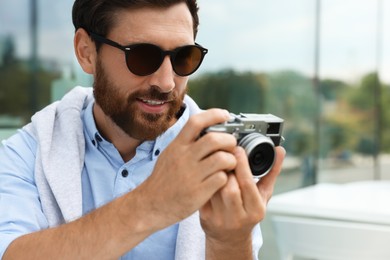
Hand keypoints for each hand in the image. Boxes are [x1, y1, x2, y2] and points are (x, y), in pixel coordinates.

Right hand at [136, 109, 238, 229]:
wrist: (150, 205)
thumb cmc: (163, 180)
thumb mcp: (169, 154)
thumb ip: (186, 142)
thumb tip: (206, 128)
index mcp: (177, 146)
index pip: (196, 122)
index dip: (214, 115)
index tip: (225, 116)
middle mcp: (183, 158)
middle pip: (214, 139)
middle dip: (229, 140)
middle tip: (231, 145)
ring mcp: (191, 176)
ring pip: (222, 159)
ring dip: (231, 160)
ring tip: (229, 164)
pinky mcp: (198, 193)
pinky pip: (221, 179)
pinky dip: (226, 177)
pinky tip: (222, 180)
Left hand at [200, 145, 285, 246]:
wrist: (230, 239)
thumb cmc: (248, 213)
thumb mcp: (263, 195)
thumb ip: (271, 172)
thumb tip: (280, 151)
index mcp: (255, 210)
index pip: (247, 184)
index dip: (242, 164)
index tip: (238, 149)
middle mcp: (238, 217)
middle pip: (229, 187)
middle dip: (227, 169)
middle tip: (225, 154)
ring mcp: (220, 219)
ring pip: (214, 189)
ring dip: (215, 173)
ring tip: (217, 163)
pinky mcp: (205, 217)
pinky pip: (204, 194)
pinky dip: (205, 181)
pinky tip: (208, 174)